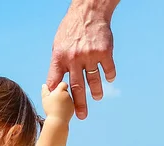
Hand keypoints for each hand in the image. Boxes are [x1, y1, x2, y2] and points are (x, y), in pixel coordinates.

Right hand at [41, 82, 73, 122]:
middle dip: (60, 94)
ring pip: (67, 99)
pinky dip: (65, 107)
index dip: (59, 87)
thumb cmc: (50, 109)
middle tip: (53, 101)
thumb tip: (44, 85)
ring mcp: (71, 102)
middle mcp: (68, 95)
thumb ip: (44, 90)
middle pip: (65, 91)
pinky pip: (69, 106)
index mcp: (61, 91)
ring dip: (63, 101)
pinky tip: (59, 111)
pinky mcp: (72, 109)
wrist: (58, 121)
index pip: (63, 84)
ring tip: (56, 108)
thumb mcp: (44, 98)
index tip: (55, 91)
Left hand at [47, 3, 116, 119]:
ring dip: (95, 92)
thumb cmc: (71, 29)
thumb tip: (54, 84)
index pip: (56, 81)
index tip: (58, 108)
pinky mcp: (104, 52)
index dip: (56, 96)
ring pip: (93, 80)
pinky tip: (109, 79)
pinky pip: (108, 69)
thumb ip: (58, 64)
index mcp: (60, 57)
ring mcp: (90, 55)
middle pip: (76, 87)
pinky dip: (109, 75)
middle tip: (81, 116)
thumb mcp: (58, 44)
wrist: (89, 11)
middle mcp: (74, 58)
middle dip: (78, 104)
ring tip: (96, 98)